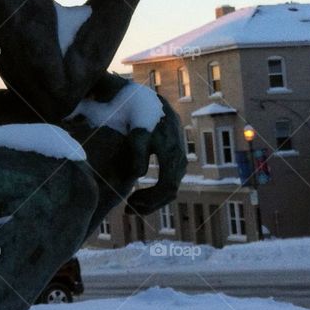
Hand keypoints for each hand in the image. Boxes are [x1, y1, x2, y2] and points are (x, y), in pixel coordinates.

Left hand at [124, 95, 186, 216]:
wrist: (146, 100)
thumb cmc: (138, 116)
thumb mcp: (136, 133)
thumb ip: (137, 153)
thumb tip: (139, 175)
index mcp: (172, 153)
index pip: (167, 187)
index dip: (151, 200)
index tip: (130, 204)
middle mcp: (180, 157)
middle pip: (170, 191)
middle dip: (150, 204)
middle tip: (129, 209)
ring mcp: (180, 157)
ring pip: (172, 187)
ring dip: (154, 199)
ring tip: (133, 204)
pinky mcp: (175, 156)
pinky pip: (170, 179)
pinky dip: (157, 190)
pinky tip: (141, 193)